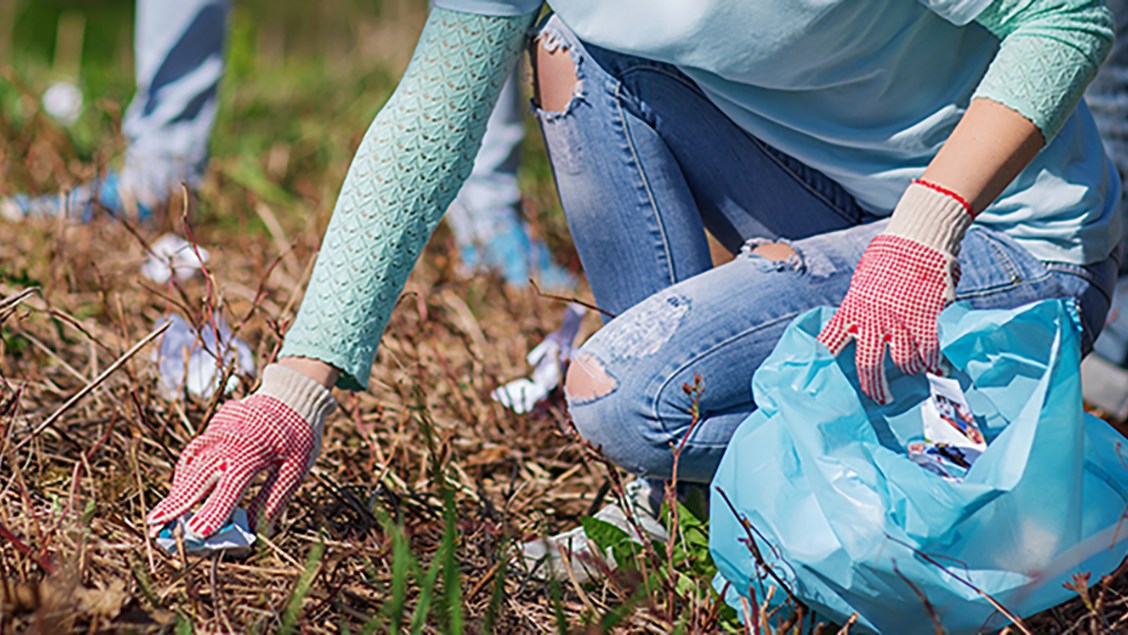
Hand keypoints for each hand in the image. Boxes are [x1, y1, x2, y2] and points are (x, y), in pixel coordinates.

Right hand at [146, 363, 336, 537]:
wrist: (292, 394)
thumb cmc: (299, 434)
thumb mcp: (296, 468)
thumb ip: (273, 500)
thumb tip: (253, 533)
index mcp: (253, 451)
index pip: (228, 487)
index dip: (213, 512)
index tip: (197, 534)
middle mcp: (228, 441)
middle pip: (196, 476)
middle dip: (175, 503)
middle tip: (153, 526)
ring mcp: (216, 432)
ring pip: (189, 465)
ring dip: (177, 490)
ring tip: (162, 516)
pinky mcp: (212, 429)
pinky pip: (193, 455)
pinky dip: (185, 475)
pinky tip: (182, 493)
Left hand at [818, 180, 972, 403]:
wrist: (917, 240)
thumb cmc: (887, 260)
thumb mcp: (862, 284)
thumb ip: (858, 309)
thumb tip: (855, 330)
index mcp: (852, 310)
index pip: (829, 342)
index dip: (822, 363)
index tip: (819, 381)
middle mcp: (873, 319)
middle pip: (869, 365)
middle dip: (874, 388)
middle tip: (880, 399)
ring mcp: (901, 320)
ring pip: (904, 362)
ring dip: (910, 371)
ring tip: (914, 373)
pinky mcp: (928, 318)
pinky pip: (931, 350)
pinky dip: (935, 362)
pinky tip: (938, 367)